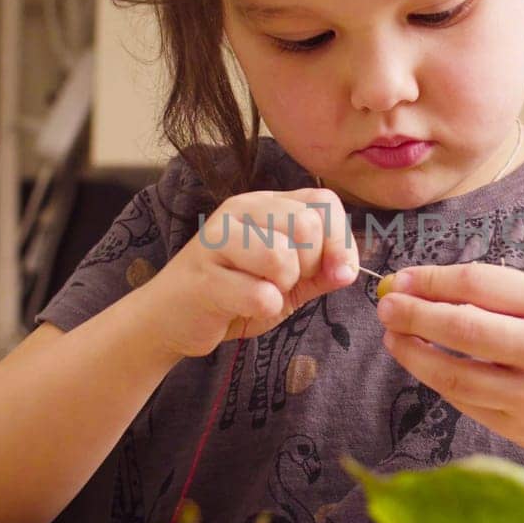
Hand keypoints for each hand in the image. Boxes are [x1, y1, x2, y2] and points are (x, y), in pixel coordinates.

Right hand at [148, 188, 359, 356]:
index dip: (340, 241)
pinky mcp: (202, 276)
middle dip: (310, 267)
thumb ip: (322, 270)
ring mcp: (217, 239)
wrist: (173, 319)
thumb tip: (350, 269)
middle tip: (285, 283)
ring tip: (262, 293)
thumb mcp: (289, 280)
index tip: (336, 273)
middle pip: (307, 227)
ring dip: (283, 288)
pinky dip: (262, 309)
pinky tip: (242, 307)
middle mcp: (240, 211)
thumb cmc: (235, 294)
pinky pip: (259, 294)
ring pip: (282, 257)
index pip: (324, 203)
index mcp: (266, 204)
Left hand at [375, 263, 523, 451]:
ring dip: (412, 352)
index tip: (404, 278)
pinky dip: (435, 379)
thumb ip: (498, 295)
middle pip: (460, 327)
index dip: (433, 279)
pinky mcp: (516, 427)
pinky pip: (461, 400)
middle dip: (413, 313)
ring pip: (452, 372)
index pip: (479, 284)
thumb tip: (426, 287)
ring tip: (393, 335)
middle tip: (386, 305)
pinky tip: (421, 362)